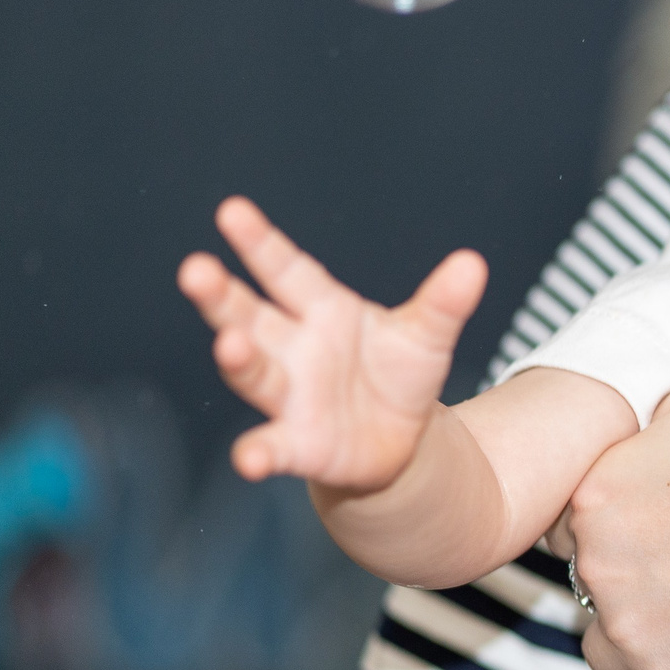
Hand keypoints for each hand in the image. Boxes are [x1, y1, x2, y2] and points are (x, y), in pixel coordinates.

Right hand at [177, 197, 483, 489]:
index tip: (231, 210)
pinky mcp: (300, 443)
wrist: (400, 440)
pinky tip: (247, 459)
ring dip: (238, 359)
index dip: (259, 242)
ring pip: (255, 373)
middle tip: (195, 270)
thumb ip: (443, 303)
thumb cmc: (400, 376)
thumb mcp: (427, 336)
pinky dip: (257, 453)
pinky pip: (272, 447)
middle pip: (249, 315)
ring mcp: (290, 396)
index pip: (286, 269)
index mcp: (322, 310)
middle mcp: (293, 348)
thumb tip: (474, 264)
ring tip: (230, 344)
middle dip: (221, 295)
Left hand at [565, 359, 669, 669]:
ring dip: (636, 644)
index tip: (661, 512)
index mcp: (606, 491)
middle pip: (589, 578)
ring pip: (606, 651)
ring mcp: (635, 639)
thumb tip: (660, 425)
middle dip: (627, 574)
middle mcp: (603, 568)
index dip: (619, 506)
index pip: (576, 505)